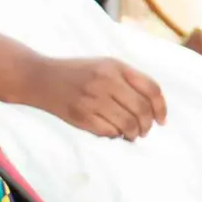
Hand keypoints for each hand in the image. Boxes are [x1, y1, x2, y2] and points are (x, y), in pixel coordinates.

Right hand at [34, 56, 166, 139]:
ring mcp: (92, 100)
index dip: (161, 107)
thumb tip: (152, 109)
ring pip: (127, 124)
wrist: (40, 78)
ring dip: (134, 133)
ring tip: (131, 134)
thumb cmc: (77, 72)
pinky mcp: (81, 116)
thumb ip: (128, 80)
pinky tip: (114, 132)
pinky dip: (116, 135)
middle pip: (141, 109)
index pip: (151, 88)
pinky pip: (109, 131)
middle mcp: (105, 82)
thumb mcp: (104, 65)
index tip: (161, 120)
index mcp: (114, 67)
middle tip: (145, 130)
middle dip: (147, 125)